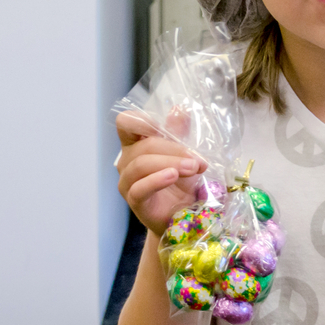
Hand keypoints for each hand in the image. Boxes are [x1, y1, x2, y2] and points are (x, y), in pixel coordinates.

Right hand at [116, 108, 206, 237]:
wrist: (182, 216)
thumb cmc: (180, 183)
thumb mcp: (183, 155)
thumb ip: (178, 132)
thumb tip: (180, 108)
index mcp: (135, 144)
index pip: (126, 122)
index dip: (141, 120)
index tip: (162, 127)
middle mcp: (127, 160)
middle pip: (144, 145)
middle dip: (174, 149)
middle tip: (198, 159)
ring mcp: (127, 181)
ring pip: (141, 164)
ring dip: (170, 163)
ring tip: (193, 168)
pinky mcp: (134, 200)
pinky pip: (139, 187)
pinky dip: (156, 180)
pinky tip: (172, 176)